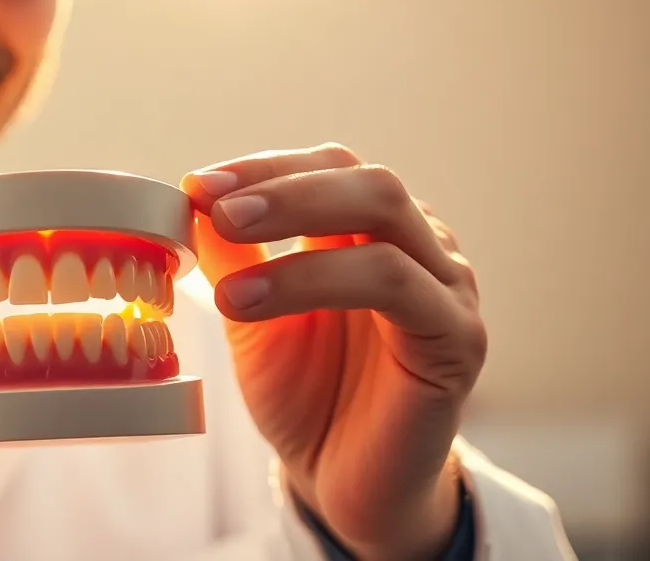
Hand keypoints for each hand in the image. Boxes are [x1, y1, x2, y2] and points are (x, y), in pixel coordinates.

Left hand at [181, 144, 483, 559]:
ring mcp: (446, 287)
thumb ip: (233, 254)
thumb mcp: (252, 311)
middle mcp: (420, 246)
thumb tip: (191, 197)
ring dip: (297, 224)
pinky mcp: (457, 338)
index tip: (197, 185)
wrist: (341, 482)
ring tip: (226, 254)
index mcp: (373, 230)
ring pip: (385, 216)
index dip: (265, 167)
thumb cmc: (306, 392)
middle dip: (283, 184)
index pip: (330, 167)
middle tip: (214, 206)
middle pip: (366, 178)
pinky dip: (318, 280)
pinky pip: (399, 286)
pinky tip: (252, 304)